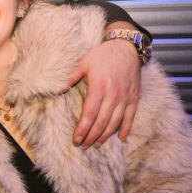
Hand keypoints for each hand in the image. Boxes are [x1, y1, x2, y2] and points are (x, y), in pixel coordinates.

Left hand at [67, 32, 140, 147]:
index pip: (89, 114)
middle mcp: (113, 95)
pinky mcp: (134, 98)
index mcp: (99, 87)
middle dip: (91, 136)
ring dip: (105, 135)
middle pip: (101, 122)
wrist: (126, 46)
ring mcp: (125, 97)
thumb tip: (57, 90)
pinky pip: (130, 117)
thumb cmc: (102, 55)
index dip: (83, 129)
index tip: (76, 139)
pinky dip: (125, 129)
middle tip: (83, 146)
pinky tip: (120, 139)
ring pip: (115, 122)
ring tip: (96, 144)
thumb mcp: (84, 62)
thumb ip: (70, 77)